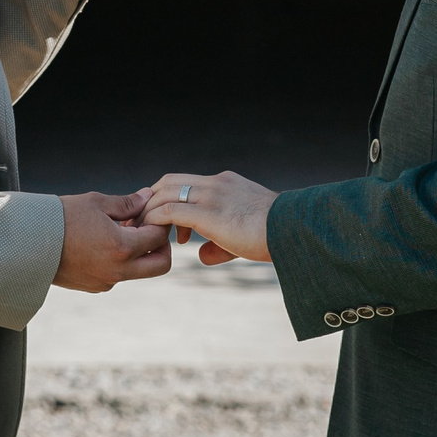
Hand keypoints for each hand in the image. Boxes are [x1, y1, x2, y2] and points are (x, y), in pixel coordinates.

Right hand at [53, 190, 171, 290]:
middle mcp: (118, 270)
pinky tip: (105, 243)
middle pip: (160, 265)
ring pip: (139, 271)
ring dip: (140, 254)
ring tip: (122, 231)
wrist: (27, 243)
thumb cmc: (61, 218)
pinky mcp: (95, 287)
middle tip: (151, 230)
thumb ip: (127, 203)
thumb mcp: (97, 203)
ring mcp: (106, 281)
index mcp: (122, 248)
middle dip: (162, 247)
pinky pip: (119, 275)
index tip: (152, 213)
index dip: (160, 222)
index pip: (158, 238)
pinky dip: (121, 261)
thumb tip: (147, 197)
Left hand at [140, 172, 277, 264]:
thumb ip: (220, 244)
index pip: (184, 181)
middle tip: (145, 224)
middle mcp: (215, 183)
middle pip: (168, 181)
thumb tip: (202, 255)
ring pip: (165, 193)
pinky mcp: (208, 213)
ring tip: (146, 234)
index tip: (160, 220)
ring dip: (150, 212)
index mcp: (225, 182)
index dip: (166, 197)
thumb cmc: (274, 235)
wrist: (292, 229)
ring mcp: (212, 195)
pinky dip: (157, 221)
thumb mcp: (244, 235)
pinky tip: (156, 237)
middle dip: (151, 201)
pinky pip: (171, 211)